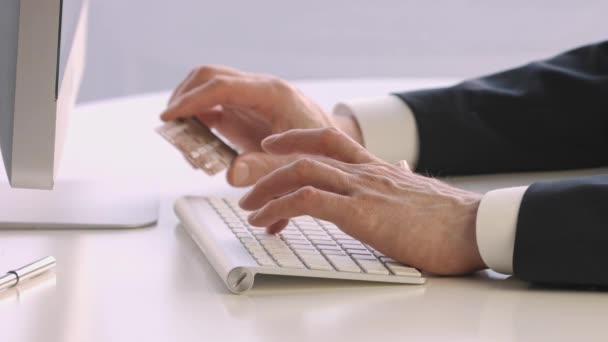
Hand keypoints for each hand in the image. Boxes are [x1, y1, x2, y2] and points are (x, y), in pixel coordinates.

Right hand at [160, 65, 361, 185]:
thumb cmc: (321, 152)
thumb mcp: (295, 163)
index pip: (222, 86)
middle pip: (209, 77)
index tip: (169, 116)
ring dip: (188, 109)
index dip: (191, 100)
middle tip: (170, 127)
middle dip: (184, 98)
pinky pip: (213, 107)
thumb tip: (230, 174)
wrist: (336, 148)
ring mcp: (251, 98)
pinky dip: (198, 122)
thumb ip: (264, 169)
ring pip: (208, 89)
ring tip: (181, 141)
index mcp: (273, 94)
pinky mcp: (245, 111)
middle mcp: (259, 89)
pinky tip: (197, 147)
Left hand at [238, 128, 486, 274]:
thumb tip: (394, 179)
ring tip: (249, 209)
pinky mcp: (363, 213)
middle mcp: (365, 172)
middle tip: (246, 188)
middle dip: (268, 170)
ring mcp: (363, 189)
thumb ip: (396, 186)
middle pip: (305, 155)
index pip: (329, 138)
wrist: (475, 227)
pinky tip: (270, 221)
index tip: (272, 145)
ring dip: (267, 189)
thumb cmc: (448, 218)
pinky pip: (312, 201)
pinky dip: (283, 207)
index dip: (295, 137)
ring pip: (301, 173)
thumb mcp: (413, 196)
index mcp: (375, 168)